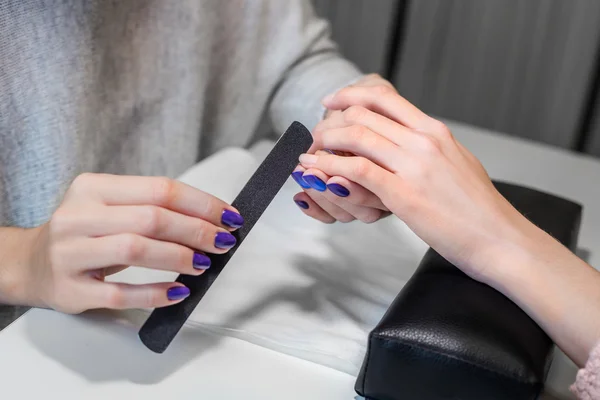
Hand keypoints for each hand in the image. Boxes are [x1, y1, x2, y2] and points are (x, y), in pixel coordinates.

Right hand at [13, 173, 243, 313]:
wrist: (28, 263)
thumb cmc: (82, 233)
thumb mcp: (107, 207)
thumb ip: (149, 207)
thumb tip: (209, 220)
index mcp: (93, 188)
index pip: (159, 189)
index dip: (201, 204)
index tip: (228, 216)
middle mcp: (78, 216)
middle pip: (151, 218)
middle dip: (196, 230)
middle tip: (222, 241)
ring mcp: (71, 254)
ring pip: (135, 250)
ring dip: (179, 257)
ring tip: (203, 263)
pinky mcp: (70, 290)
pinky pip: (119, 293)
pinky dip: (155, 293)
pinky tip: (178, 292)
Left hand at [300, 85, 599, 367]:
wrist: (502, 240)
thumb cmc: (480, 210)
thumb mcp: (457, 164)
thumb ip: (431, 149)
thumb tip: (410, 142)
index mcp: (435, 131)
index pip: (384, 97)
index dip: (350, 95)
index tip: (331, 103)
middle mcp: (424, 141)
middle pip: (363, 113)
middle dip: (331, 122)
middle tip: (317, 135)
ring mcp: (414, 166)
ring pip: (356, 136)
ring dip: (325, 142)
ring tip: (311, 152)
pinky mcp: (404, 195)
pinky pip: (356, 170)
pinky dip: (328, 166)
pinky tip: (313, 169)